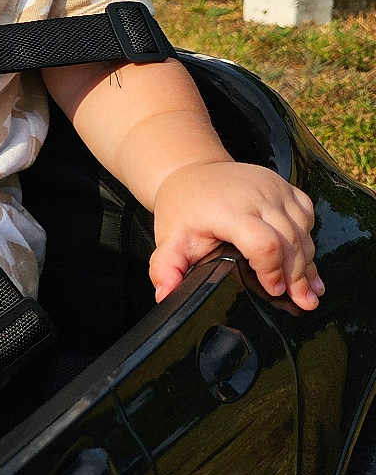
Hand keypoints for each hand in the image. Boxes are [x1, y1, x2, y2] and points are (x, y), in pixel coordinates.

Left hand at [149, 161, 319, 308]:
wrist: (190, 172)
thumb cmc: (182, 208)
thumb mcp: (169, 238)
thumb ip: (166, 267)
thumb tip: (165, 295)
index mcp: (228, 210)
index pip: (263, 243)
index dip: (272, 269)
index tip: (273, 290)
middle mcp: (256, 195)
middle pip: (290, 241)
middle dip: (297, 275)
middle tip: (303, 301)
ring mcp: (273, 188)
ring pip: (302, 231)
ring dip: (307, 262)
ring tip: (310, 291)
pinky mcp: (284, 185)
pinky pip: (306, 215)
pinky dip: (308, 239)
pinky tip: (308, 262)